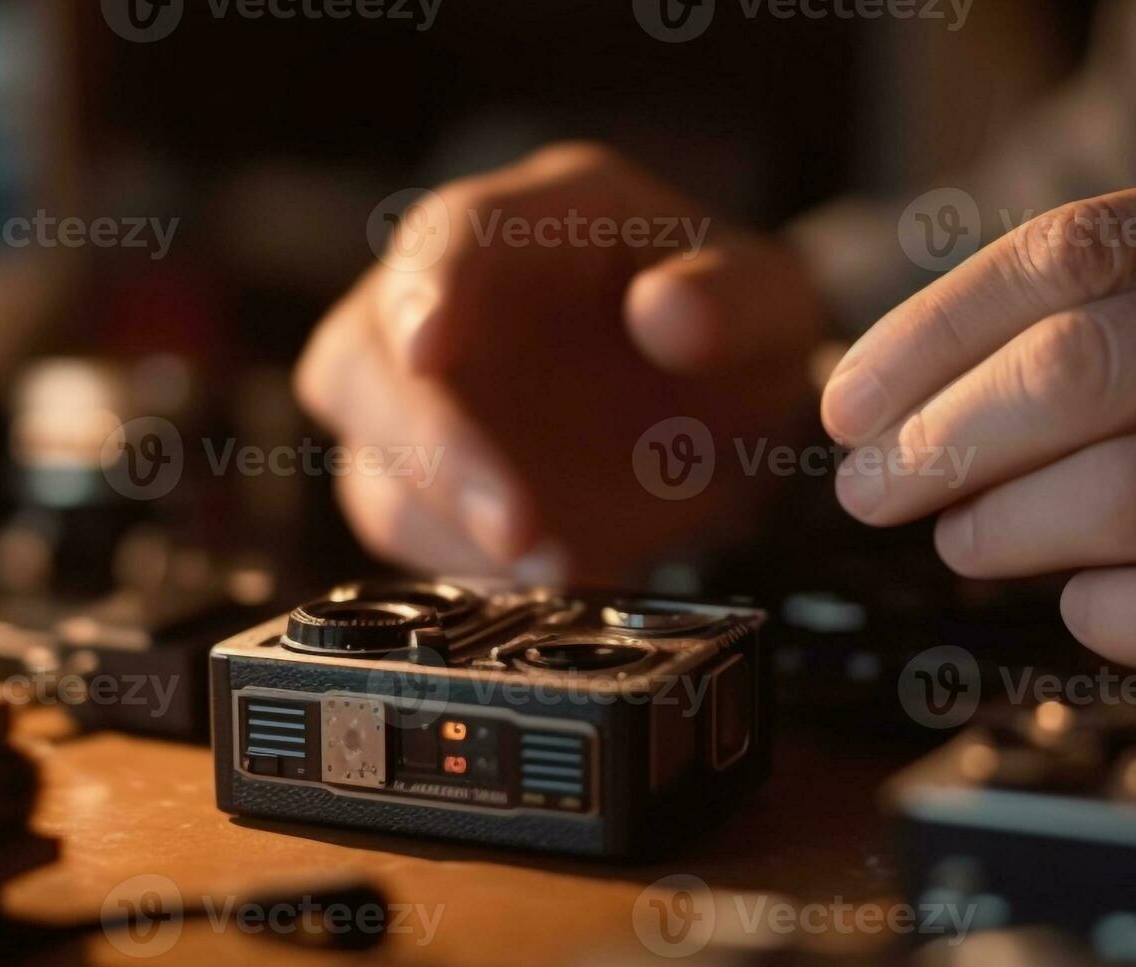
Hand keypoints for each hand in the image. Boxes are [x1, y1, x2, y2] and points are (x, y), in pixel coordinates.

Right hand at [297, 143, 824, 581]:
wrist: (727, 413)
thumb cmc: (733, 329)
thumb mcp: (771, 302)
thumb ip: (732, 297)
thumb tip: (664, 311)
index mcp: (537, 221)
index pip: (449, 233)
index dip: (426, 289)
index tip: (427, 350)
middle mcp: (452, 298)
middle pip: (363, 357)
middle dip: (428, 443)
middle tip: (515, 523)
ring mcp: (430, 397)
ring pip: (369, 456)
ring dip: (442, 520)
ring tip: (552, 565)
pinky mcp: (432, 483)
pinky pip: (407, 528)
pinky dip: (460, 563)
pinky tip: (542, 576)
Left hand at [822, 162, 1135, 726]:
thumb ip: (1127, 317)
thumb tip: (908, 389)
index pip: (1069, 255)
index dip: (929, 336)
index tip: (850, 401)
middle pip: (1077, 366)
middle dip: (938, 440)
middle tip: (872, 486)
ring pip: (1122, 489)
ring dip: (1001, 527)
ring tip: (963, 539)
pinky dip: (1102, 615)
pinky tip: (1086, 603)